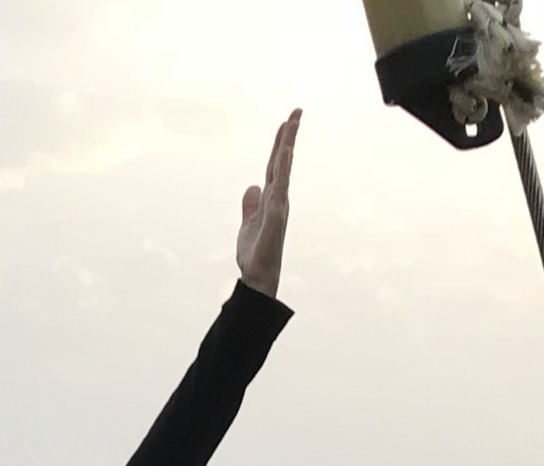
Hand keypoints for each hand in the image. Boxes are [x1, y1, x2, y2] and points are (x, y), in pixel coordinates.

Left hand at [235, 112, 300, 299]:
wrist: (257, 277)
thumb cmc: (255, 254)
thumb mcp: (247, 224)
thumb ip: (250, 205)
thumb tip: (252, 186)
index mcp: (272, 198)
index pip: (275, 165)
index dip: (279, 144)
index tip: (286, 122)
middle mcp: (279, 198)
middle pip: (283, 161)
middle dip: (289, 136)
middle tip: (296, 111)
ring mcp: (279, 206)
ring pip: (284, 169)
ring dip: (288, 145)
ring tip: (292, 123)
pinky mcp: (275, 216)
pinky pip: (279, 187)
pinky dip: (282, 170)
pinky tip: (284, 153)